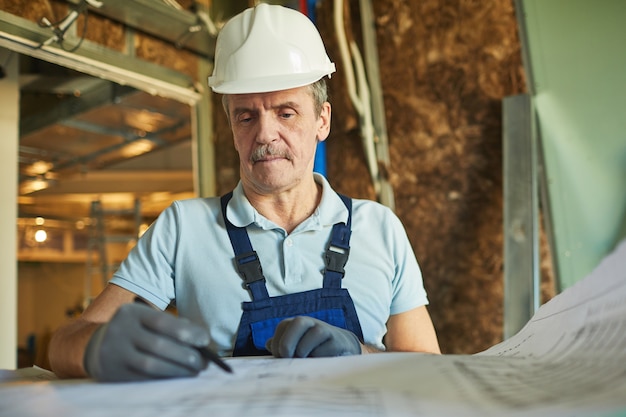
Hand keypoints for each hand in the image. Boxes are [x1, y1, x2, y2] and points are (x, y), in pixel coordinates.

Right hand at [83, 302, 209, 381]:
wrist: (99, 346)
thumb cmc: (136, 331)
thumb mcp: (148, 320)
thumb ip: (172, 325)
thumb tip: (201, 340)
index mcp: (131, 312)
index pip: (162, 322)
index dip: (187, 332)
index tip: (205, 340)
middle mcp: (119, 330)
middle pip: (158, 345)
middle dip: (185, 355)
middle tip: (203, 362)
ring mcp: (113, 353)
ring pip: (151, 365)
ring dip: (177, 370)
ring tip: (193, 371)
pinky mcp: (113, 373)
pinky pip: (143, 379)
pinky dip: (164, 379)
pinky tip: (177, 376)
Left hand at [266, 316, 361, 357]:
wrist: (340, 347)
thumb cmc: (312, 348)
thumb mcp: (295, 345)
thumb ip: (281, 345)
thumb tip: (268, 344)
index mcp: (296, 324)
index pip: (283, 326)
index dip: (277, 343)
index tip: (279, 357)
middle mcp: (311, 323)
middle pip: (298, 322)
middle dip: (288, 341)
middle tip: (286, 357)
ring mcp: (325, 330)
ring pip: (316, 332)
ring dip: (305, 349)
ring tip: (302, 360)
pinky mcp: (337, 341)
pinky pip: (327, 347)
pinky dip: (319, 356)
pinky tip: (317, 361)